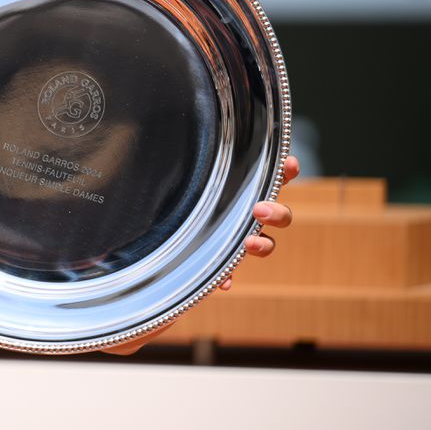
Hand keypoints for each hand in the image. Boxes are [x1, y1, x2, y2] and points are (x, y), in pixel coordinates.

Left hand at [106, 156, 299, 354]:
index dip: (283, 171)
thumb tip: (153, 147)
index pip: (264, 179)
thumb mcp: (164, 194)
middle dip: (277, 211)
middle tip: (259, 209)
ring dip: (264, 244)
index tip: (289, 162)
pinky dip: (228, 276)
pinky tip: (223, 282)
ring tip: (249, 245)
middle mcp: (238, 218)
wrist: (141, 262)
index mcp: (231, 193)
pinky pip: (232, 274)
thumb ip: (170, 175)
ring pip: (266, 244)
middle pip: (278, 214)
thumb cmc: (157, 218)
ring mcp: (232, 244)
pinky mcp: (219, 269)